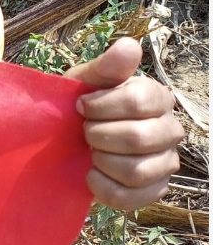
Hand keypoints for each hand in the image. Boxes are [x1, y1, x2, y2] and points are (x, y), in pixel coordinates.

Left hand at [66, 37, 184, 210]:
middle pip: (138, 138)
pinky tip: (91, 174)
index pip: (139, 101)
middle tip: (84, 131)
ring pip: (135, 171)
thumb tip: (129, 46)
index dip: (102, 106)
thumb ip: (107, 66)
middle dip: (98, 135)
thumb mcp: (87, 80)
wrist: (72, 138)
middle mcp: (170, 130)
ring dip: (101, 161)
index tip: (81, 107)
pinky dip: (103, 187)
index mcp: (157, 97)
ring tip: (90, 152)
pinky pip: (131, 198)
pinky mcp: (154, 190)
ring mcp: (166, 162)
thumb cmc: (83, 103)